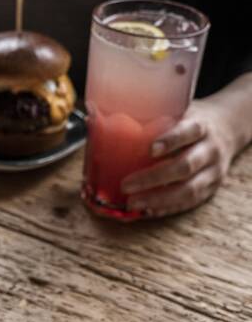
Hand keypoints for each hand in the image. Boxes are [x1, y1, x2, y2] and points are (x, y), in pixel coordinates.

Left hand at [121, 101, 238, 216]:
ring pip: (189, 190)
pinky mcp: (211, 189)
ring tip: (132, 204)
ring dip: (158, 199)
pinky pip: (190, 203)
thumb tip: (94, 116)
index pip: (189, 131)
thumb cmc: (188, 120)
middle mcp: (210, 149)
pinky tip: (147, 211)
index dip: (171, 140)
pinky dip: (167, 208)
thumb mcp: (176, 110)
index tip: (150, 149)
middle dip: (153, 178)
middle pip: (185, 166)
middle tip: (126, 185)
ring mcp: (213, 172)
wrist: (226, 129)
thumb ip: (148, 116)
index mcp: (201, 126)